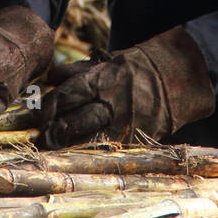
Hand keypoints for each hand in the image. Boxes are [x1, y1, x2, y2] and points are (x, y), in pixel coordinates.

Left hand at [40, 26, 214, 147]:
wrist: (178, 77)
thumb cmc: (136, 68)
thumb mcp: (107, 62)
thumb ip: (77, 71)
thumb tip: (50, 78)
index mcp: (100, 80)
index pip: (64, 97)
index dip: (47, 109)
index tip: (39, 117)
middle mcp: (109, 103)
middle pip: (72, 122)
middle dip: (53, 133)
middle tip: (41, 140)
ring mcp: (122, 123)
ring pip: (88, 139)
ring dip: (69, 146)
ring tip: (54, 150)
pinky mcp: (134, 137)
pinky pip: (109, 148)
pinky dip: (92, 152)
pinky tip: (80, 155)